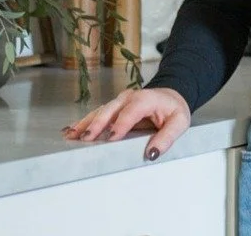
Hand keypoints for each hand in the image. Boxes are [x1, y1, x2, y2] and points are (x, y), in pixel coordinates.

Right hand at [61, 87, 190, 160]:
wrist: (171, 97)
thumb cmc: (173, 110)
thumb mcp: (179, 123)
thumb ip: (166, 138)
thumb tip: (152, 153)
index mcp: (146, 98)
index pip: (131, 111)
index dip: (121, 124)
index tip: (111, 138)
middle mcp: (129, 97)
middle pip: (110, 110)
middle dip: (97, 124)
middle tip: (86, 139)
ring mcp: (119, 102)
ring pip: (100, 112)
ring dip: (85, 124)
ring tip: (71, 136)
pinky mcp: (113, 108)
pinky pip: (97, 114)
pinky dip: (84, 123)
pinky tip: (71, 131)